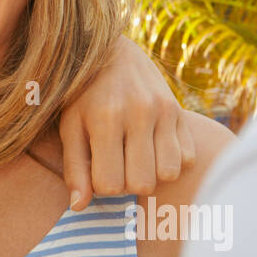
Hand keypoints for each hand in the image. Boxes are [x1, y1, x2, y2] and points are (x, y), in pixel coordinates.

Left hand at [33, 36, 195, 208]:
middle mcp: (139, 113)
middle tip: (117, 162)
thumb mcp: (69, 127)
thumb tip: (79, 207)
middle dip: (127, 181)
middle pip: (143, 183)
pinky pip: (187, 158)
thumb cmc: (81, 94)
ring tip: (135, 156)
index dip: (102, 185)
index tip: (97, 167)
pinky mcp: (181, 110)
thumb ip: (74, 168)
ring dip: (151, 173)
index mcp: (105, 118)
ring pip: (168, 174)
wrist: (109, 49)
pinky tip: (153, 146)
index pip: (110, 185)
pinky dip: (171, 160)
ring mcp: (164, 111)